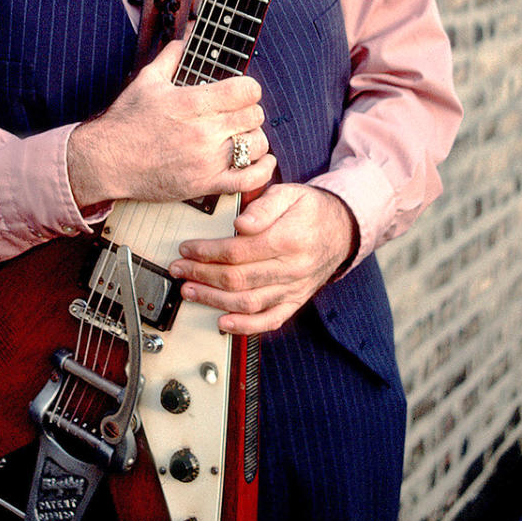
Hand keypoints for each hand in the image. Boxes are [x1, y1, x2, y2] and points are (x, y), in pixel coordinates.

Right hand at [67, 40, 275, 208]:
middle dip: (249, 111)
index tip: (241, 91)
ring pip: (257, 144)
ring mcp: (206, 160)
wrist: (107, 161)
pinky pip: (248, 179)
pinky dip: (262, 170)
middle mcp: (203, 131)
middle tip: (238, 113)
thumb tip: (186, 35)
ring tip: (242, 135)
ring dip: (254, 137)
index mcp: (192, 103)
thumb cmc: (126, 121)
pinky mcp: (206, 184)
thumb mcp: (147, 80)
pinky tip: (263, 161)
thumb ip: (172, 55)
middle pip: (254, 115)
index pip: (245, 90)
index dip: (249, 88)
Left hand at [169, 184, 358, 334]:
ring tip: (190, 291)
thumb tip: (240, 224)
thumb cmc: (309, 209)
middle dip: (201, 274)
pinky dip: (245, 326)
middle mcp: (293, 268)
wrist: (342, 229)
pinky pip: (270, 320)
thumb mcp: (288, 194)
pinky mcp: (295, 301)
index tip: (187, 248)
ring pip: (248, 302)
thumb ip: (262, 206)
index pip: (238, 251)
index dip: (207, 252)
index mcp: (289, 239)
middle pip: (238, 278)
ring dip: (213, 300)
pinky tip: (223, 322)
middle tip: (179, 269)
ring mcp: (294, 288)